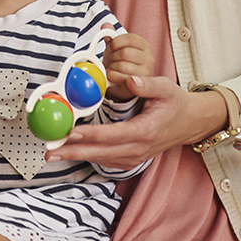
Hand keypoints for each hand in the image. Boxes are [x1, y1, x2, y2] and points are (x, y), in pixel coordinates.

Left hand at [45, 75, 227, 169]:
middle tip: (50, 151)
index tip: (71, 133)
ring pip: (101, 159)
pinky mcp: (131, 158)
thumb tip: (131, 79)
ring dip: (76, 156)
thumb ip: (148, 84)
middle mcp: (139, 148)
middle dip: (74, 152)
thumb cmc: (175, 102)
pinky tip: (70, 152)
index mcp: (146, 130)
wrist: (190, 122)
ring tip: (53, 153)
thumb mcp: (166, 88)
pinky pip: (106, 161)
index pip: (114, 135)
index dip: (92, 136)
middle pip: (102, 152)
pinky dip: (88, 157)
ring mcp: (136, 156)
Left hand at [102, 29, 153, 100]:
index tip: (110, 46)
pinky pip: (120, 77)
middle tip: (111, 60)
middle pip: (125, 53)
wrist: (120, 79)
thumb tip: (105, 26)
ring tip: (112, 68)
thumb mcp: (114, 46)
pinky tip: (112, 75)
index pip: (130, 38)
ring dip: (112, 67)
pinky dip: (112, 75)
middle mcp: (149, 58)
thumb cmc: (118, 60)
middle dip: (113, 56)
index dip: (116, 42)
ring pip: (122, 65)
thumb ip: (110, 35)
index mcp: (144, 45)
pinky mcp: (138, 85)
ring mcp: (145, 72)